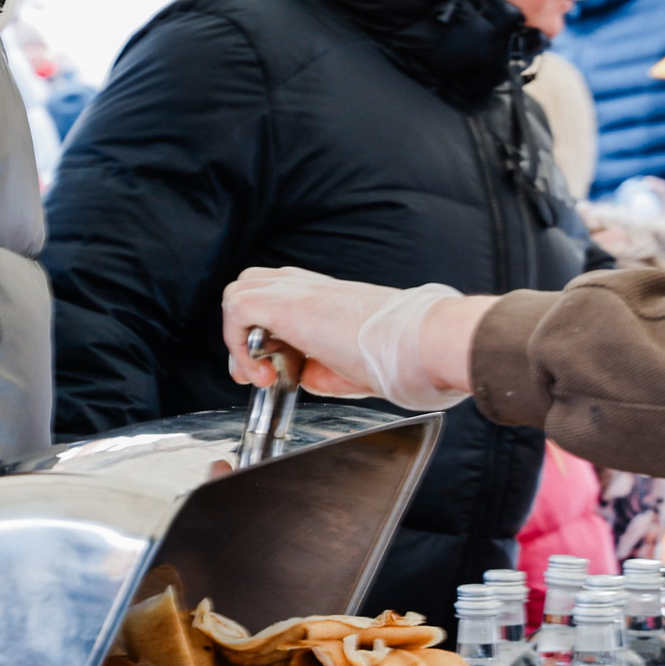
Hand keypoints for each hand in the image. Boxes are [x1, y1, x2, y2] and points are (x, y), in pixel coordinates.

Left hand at [222, 268, 396, 394]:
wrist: (428, 341)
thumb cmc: (407, 355)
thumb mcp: (356, 367)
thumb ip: (325, 371)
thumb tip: (305, 378)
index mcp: (326, 296)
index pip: (276, 298)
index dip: (264, 336)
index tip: (273, 371)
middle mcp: (309, 287)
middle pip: (251, 288)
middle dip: (244, 333)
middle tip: (260, 372)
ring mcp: (297, 290)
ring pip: (239, 292)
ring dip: (239, 337)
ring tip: (263, 374)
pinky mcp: (287, 302)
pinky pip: (236, 308)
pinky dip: (238, 344)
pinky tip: (264, 374)